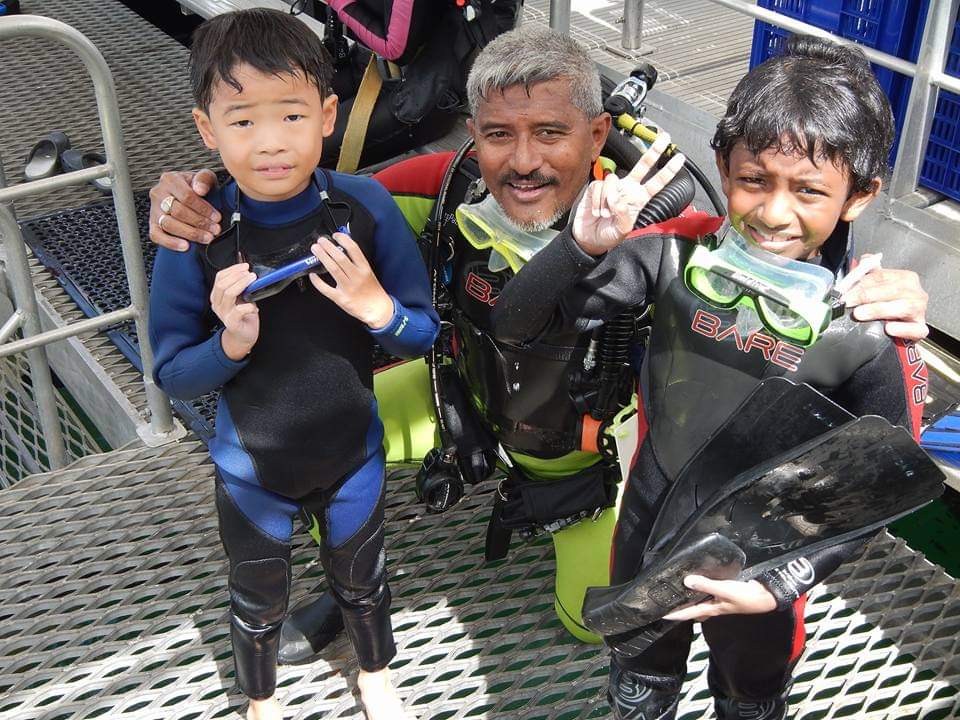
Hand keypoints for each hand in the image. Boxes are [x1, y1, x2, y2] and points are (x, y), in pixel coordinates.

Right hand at [149, 169, 221, 250]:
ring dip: (190, 233)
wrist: (191, 195)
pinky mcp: (152, 224)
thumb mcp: (206, 178)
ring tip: (207, 238)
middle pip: (178, 211)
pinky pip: (157, 236)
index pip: (187, 196)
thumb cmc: (198, 188)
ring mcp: (154, 209)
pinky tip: (186, 246)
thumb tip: (200, 189)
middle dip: (200, 223)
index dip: (203, 209)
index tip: (217, 217)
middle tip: (215, 230)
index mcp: (170, 179)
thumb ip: (204, 179)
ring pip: (169, 224)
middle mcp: (159, 193)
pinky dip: (171, 242)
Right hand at [210, 263, 258, 359]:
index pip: (219, 277)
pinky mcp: (231, 323)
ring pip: (229, 294)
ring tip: (253, 281)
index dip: (232, 270)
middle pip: (222, 284)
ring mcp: (223, 313)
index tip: (245, 266)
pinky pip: (239, 311)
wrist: (243, 335)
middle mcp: (217, 304)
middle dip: (237, 276)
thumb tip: (246, 269)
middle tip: (250, 274)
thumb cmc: (243, 315)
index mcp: (217, 295)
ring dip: (242, 284)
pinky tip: (254, 307)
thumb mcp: (240, 297)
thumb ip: (240, 285)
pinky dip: (249, 306)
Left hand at [309, 233, 394, 328]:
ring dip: (323, 257)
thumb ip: (357, 262)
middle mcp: (357, 276)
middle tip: (320, 241)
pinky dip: (317, 281)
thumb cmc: (372, 290)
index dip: (343, 240)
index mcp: (364, 268)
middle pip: (340, 258)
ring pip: (333, 269)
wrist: (377, 309)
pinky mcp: (341, 299)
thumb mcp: (368, 272)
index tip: (335, 235)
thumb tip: (343, 248)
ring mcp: (348, 288)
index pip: (354, 249)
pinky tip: (312, 274)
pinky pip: (326, 289)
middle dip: (328, 247)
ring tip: (315, 250)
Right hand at [572, 131, 686, 255]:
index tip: (679, 159)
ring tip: (604, 214)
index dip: (668, 171)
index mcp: (638, 199)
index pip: (656, 183)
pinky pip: (598, 187)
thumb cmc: (608, 236)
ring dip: (607, 200)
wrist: (589, 238)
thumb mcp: (622, 231)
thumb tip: (618, 201)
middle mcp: (627, 189)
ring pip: (612, 181)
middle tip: (665, 137)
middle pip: (643, 165)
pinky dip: (596, 201)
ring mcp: (612, 188)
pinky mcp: (596, 188)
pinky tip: (596, 210)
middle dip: (654, 151)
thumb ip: (624, 215)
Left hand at [662, 575, 776, 621]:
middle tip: (668, 602)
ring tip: (679, 591)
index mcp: (711, 609)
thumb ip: (706, 586)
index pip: (688, 613)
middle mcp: (714, 607)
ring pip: (700, 602)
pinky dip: (701, 590)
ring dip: (691, 598)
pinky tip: (699, 582)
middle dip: (681, 608)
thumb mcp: (725, 591)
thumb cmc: (746, 597)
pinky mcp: (725, 594)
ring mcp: (720, 601)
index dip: (675, 614)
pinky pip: (708, 594)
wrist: (766, 596)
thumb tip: (687, 581)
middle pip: (693, 610)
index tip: (661, 615)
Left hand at [841, 260, 928, 339]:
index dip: (861, 283)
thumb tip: (862, 260)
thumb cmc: (888, 304)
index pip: (882, 276)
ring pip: (903, 307)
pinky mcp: (921, 329)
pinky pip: (915, 329)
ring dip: (879, 310)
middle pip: (892, 290)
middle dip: (866, 296)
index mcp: (906, 278)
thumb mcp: (878, 286)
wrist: (901, 327)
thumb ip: (869, 273)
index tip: (844, 292)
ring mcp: (920, 311)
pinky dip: (902, 329)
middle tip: (848, 302)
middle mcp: (916, 293)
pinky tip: (888, 328)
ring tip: (860, 314)